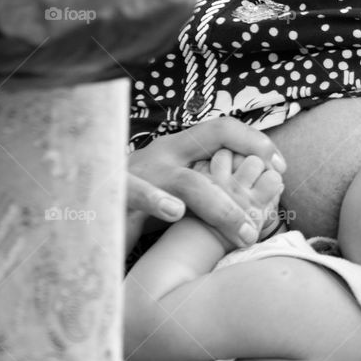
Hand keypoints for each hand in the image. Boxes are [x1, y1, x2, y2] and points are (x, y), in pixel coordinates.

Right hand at [128, 117, 286, 247]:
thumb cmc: (136, 208)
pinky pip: (136, 193)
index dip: (255, 141)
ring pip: (189, 181)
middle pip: (213, 143)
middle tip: (264, 219)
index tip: (282, 166)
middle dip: (247, 179)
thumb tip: (257, 197)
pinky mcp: (113, 192)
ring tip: (242, 230)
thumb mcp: (177, 194)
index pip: (223, 129)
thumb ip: (209, 191)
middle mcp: (162, 153)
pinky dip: (155, 200)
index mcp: (179, 149)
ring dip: (221, 207)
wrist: (79, 213)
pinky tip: (175, 213)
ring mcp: (139, 171)